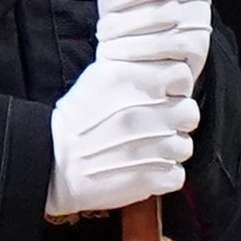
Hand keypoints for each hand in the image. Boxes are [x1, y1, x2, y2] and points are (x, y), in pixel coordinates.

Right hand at [44, 55, 199, 218]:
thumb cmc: (74, 121)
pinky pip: (176, 175)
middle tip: (155, 125)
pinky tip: (145, 168)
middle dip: (175, 120)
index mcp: (134, 82)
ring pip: (184, 146)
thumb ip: (133, 67)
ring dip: (169, 149)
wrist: (51, 162)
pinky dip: (163, 175)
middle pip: (189, 113)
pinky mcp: (150, 178)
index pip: (181, 75)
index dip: (174, 87)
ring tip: (147, 150)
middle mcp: (146, 112)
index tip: (162, 95)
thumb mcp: (98, 77)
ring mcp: (152, 147)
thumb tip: (160, 62)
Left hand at [90, 0, 208, 94]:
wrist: (135, 64)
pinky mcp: (197, 50)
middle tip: (107, 8)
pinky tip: (120, 52)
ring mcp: (199, 18)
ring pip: (155, 15)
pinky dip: (129, 49)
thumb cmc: (126, 12)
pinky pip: (159, 46)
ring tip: (109, 32)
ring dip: (119, 27)